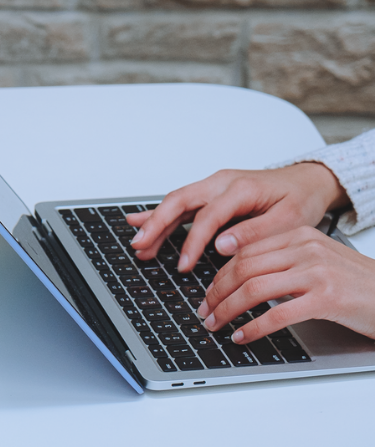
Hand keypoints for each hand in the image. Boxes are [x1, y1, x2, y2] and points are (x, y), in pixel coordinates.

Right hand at [126, 163, 347, 272]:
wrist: (308, 181)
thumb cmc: (300, 199)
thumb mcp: (289, 220)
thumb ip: (254, 232)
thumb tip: (221, 246)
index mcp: (241, 188)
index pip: (207, 216)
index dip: (192, 242)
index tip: (183, 265)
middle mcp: (222, 182)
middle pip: (180, 201)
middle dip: (156, 224)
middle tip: (140, 245)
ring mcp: (214, 186)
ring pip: (176, 202)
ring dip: (154, 222)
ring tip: (138, 243)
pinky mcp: (211, 193)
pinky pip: (181, 203)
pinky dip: (160, 213)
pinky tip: (140, 220)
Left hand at [197, 227, 374, 342]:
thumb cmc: (358, 284)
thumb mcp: (319, 260)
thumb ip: (284, 261)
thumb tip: (240, 278)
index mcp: (300, 235)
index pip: (245, 252)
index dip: (219, 275)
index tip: (207, 294)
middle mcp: (306, 249)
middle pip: (244, 268)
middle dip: (217, 293)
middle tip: (204, 312)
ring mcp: (317, 272)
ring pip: (254, 289)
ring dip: (228, 310)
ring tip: (216, 325)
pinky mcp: (327, 298)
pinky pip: (277, 314)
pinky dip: (254, 327)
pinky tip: (242, 336)